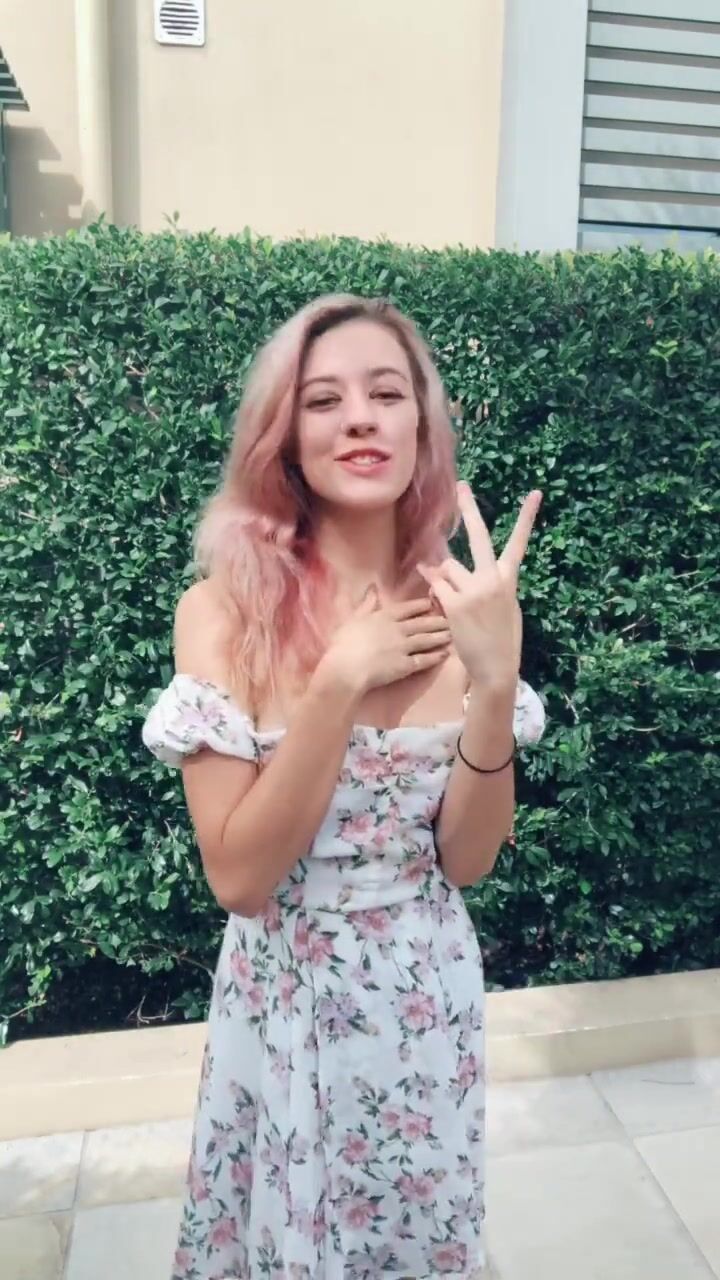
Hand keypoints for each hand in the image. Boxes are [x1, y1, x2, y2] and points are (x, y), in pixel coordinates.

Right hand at [320, 588, 451, 695]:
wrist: (347, 667)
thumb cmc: (343, 643)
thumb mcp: (352, 618)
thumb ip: (365, 603)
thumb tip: (372, 587)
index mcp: (384, 616)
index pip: (407, 608)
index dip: (421, 606)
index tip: (431, 603)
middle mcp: (398, 629)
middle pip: (422, 623)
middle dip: (437, 621)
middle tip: (450, 619)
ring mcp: (404, 647)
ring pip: (426, 639)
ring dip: (440, 636)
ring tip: (451, 634)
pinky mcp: (406, 666)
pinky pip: (424, 660)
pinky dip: (435, 657)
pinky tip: (444, 654)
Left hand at [417, 482, 542, 687]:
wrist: (496, 667)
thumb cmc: (502, 639)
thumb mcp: (505, 607)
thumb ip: (489, 585)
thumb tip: (460, 571)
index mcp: (509, 579)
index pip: (519, 542)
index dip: (527, 517)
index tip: (535, 493)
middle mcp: (493, 579)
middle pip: (479, 537)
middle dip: (469, 509)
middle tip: (462, 487)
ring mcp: (474, 590)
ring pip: (448, 567)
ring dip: (443, 577)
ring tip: (451, 597)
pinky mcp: (455, 604)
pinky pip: (436, 585)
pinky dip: (433, 589)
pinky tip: (437, 599)